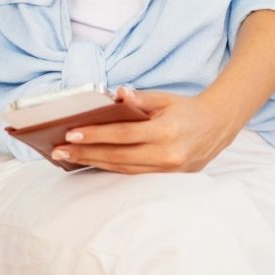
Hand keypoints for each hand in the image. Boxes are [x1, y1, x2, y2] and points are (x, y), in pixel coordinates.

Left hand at [51, 87, 239, 173]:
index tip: (71, 134)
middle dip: (85, 153)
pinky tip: (92, 164)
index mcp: (166, 132)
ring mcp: (167, 171)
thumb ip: (140, 98)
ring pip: (122, 169)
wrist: (217, 127)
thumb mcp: (165, 98)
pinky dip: (110, 169)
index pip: (123, 134)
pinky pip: (132, 175)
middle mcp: (167, 155)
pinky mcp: (167, 180)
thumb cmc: (186, 109)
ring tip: (68, 159)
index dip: (96, 135)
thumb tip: (116, 94)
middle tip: (58, 151)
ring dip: (93, 164)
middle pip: (118, 156)